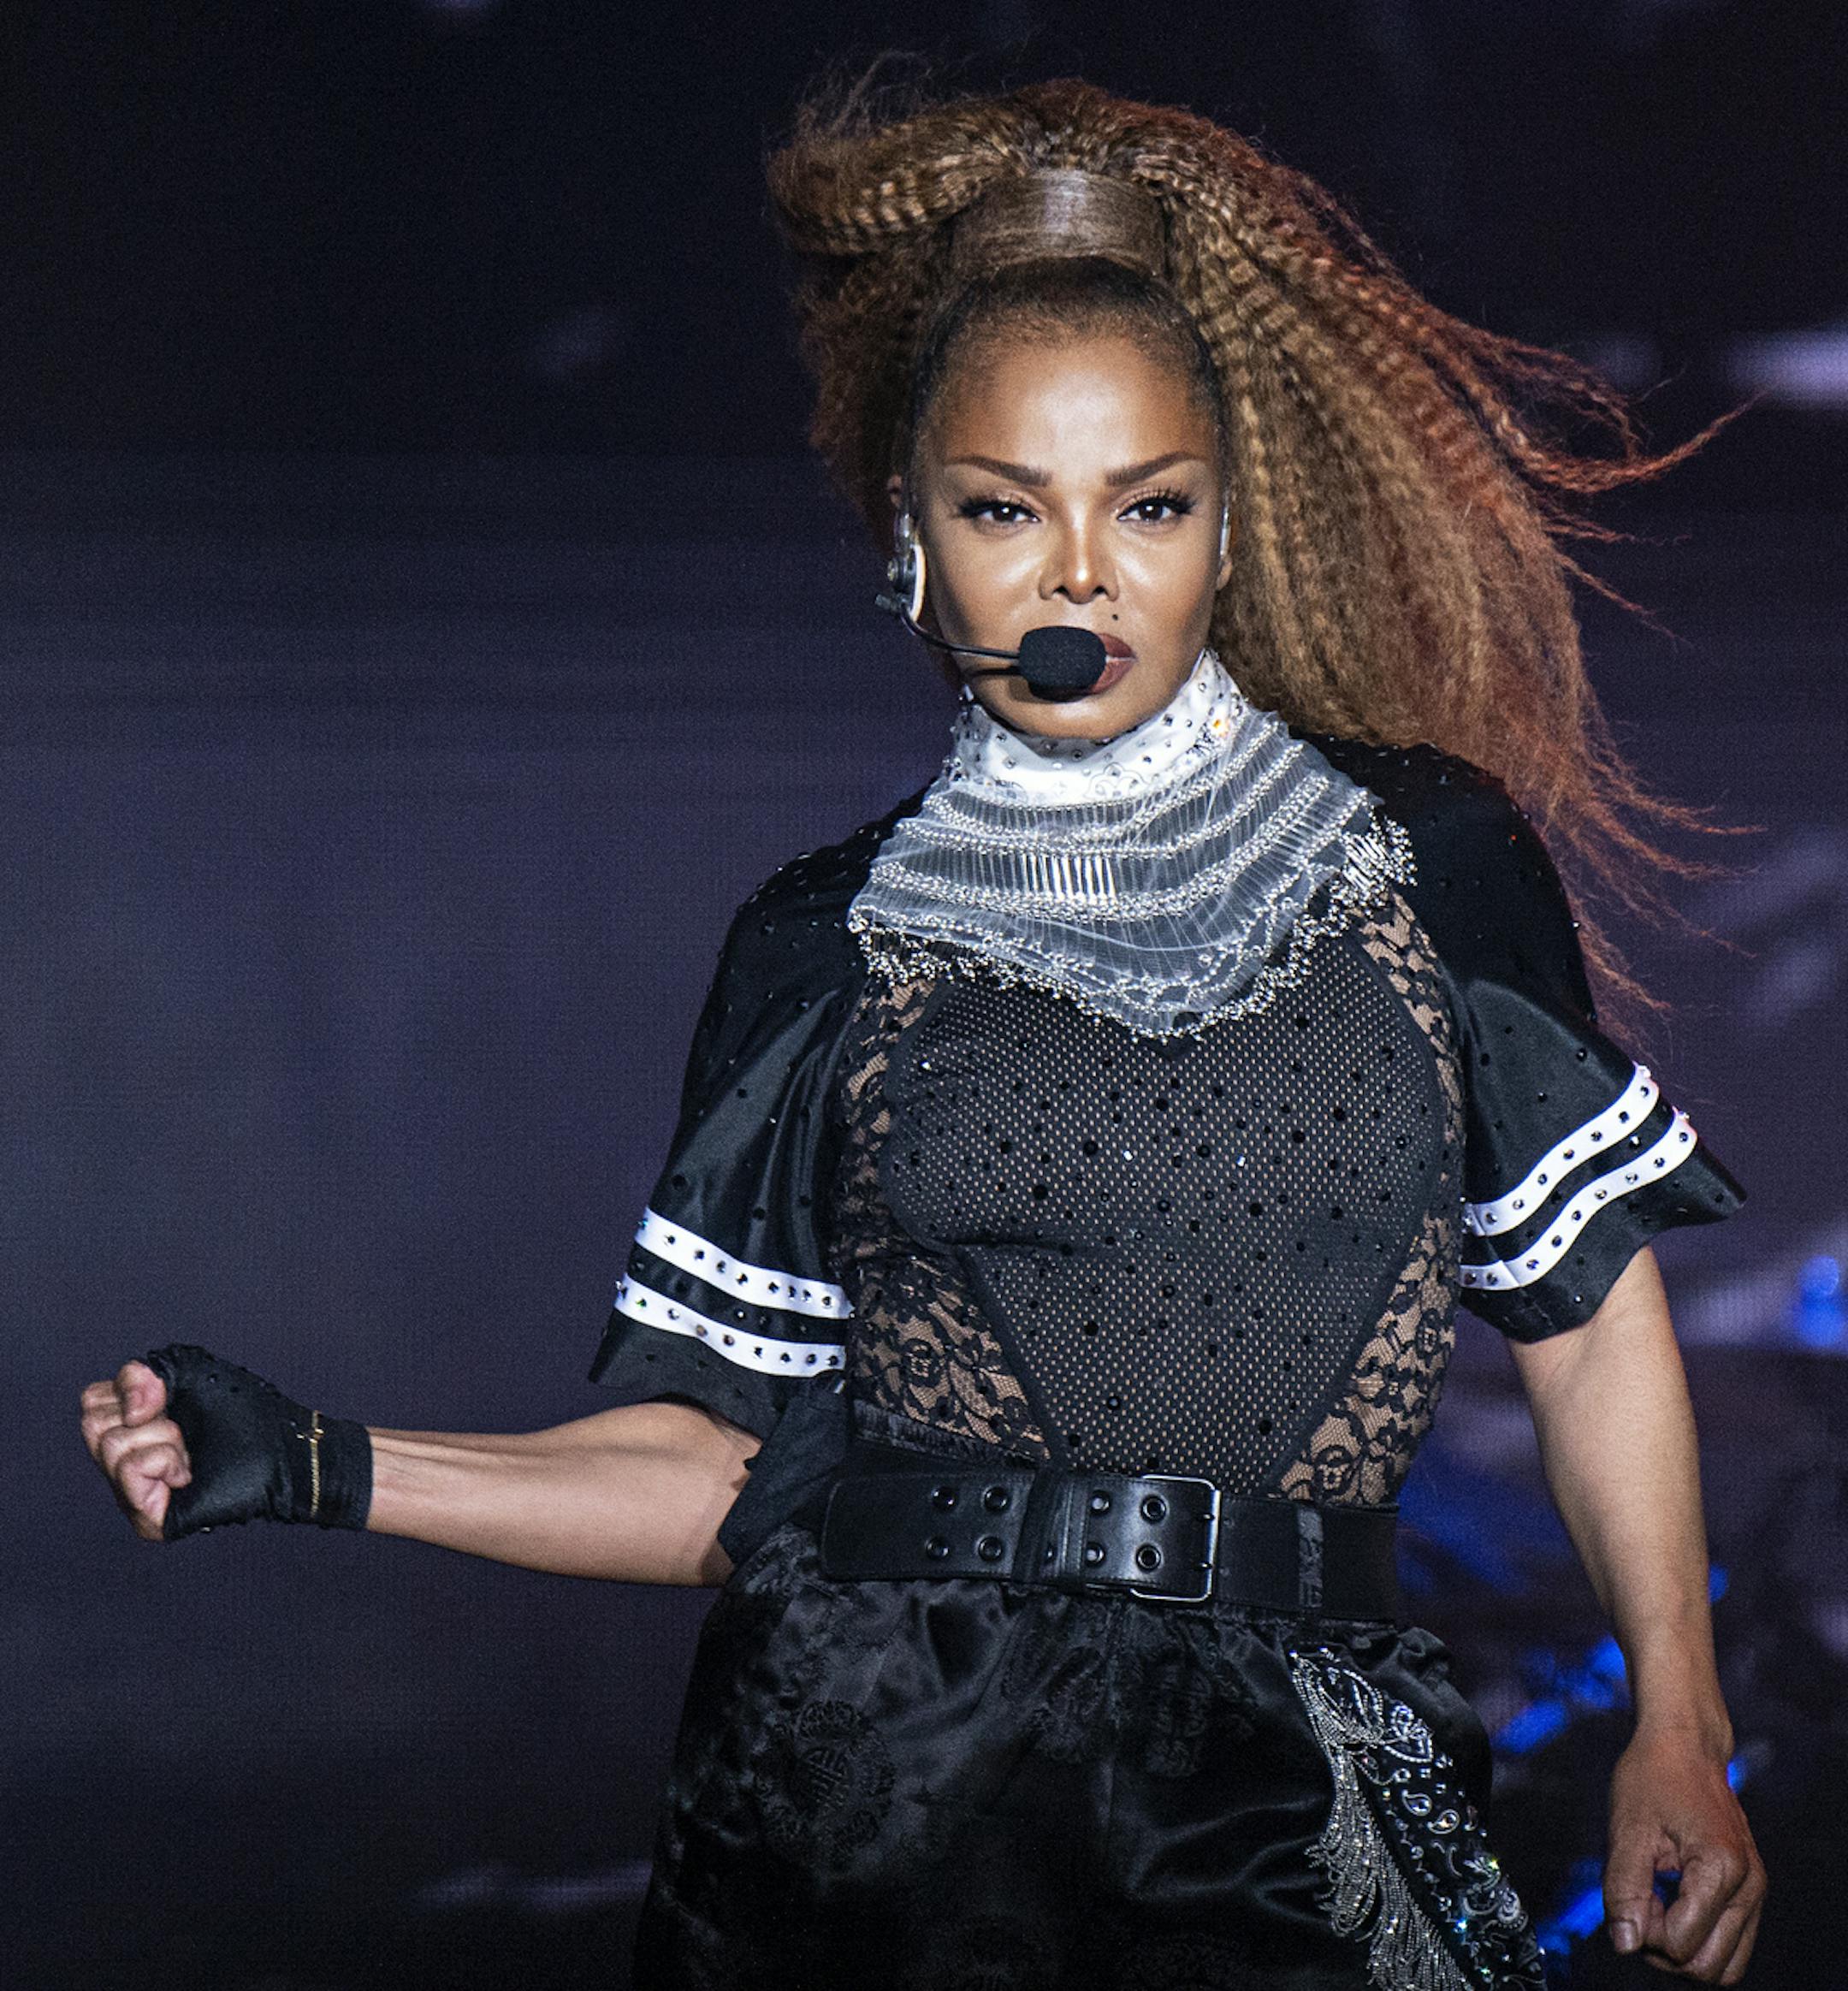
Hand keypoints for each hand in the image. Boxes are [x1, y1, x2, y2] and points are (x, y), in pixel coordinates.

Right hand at [80, 1346, 372, 1536]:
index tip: (168, 1400)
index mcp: (133, 1428)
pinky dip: (163, 1460)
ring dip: (162, 1438)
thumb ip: (141, 1373)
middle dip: (144, 1415)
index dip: (130, 1391)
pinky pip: (129, 1473)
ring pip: (110, 1447)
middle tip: (182, 1428)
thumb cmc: (243, 1412)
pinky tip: (188, 1473)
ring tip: (190, 1451)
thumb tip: (129, 1413)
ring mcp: (135, 1492)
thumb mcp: (188, 1372)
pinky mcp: (148, 1518)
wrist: (282, 1448)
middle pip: (93, 1425)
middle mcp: (127, 1461)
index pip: (93, 1403)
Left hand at [1605, 1726, 1765, 1981]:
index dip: (1644, 1929)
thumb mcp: (1627, 1829)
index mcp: (1722, 1869)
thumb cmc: (1653, 1777)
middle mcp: (1750, 1887)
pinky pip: (1729, 1943)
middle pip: (1708, 1967)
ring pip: (1724, 1964)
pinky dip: (1697, 1938)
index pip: (1682, 1944)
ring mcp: (1755, 1892)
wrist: (1685, 1744)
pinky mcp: (1750, 1892)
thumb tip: (1625, 1944)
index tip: (1629, 1890)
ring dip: (1682, 1949)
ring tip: (1652, 1904)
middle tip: (1638, 1902)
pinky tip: (1668, 1901)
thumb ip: (1623, 1889)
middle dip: (1664, 1949)